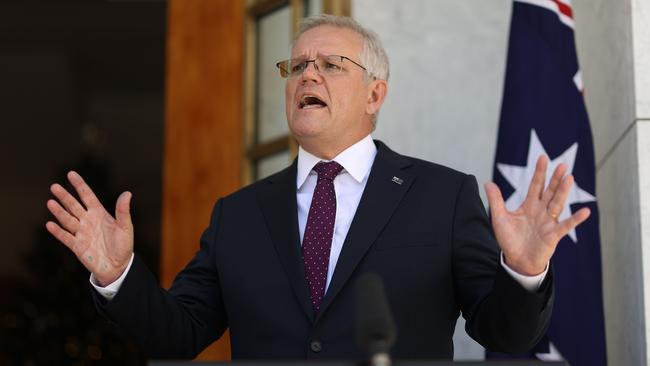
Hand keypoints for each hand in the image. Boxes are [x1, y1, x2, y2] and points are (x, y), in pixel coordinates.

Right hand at [46, 171, 133, 285]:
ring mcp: (81, 233)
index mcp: (100, 214)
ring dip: (59, 212)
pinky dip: (58, 232)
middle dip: (65, 197)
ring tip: (50, 202)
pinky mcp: (77, 246)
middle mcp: (88, 221)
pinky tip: (50, 224)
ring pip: (68, 220)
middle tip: (54, 186)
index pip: (88, 196)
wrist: (118, 266)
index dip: (80, 185)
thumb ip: (123, 211)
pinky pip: (66, 237)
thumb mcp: (125, 227)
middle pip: (74, 206)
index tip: (71, 174)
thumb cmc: (123, 245)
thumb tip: (127, 193)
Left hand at [484, 155, 590, 275]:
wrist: (516, 260)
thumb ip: (496, 200)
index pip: (535, 185)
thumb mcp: (500, 218)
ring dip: (563, 191)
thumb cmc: (510, 239)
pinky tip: (585, 211)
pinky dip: (576, 219)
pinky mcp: (553, 235)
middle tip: (562, 164)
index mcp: (529, 205)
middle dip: (555, 178)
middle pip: (550, 191)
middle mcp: (541, 211)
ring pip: (557, 204)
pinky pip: (566, 226)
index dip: (539, 172)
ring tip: (569, 178)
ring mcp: (549, 222)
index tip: (543, 158)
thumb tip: (488, 183)